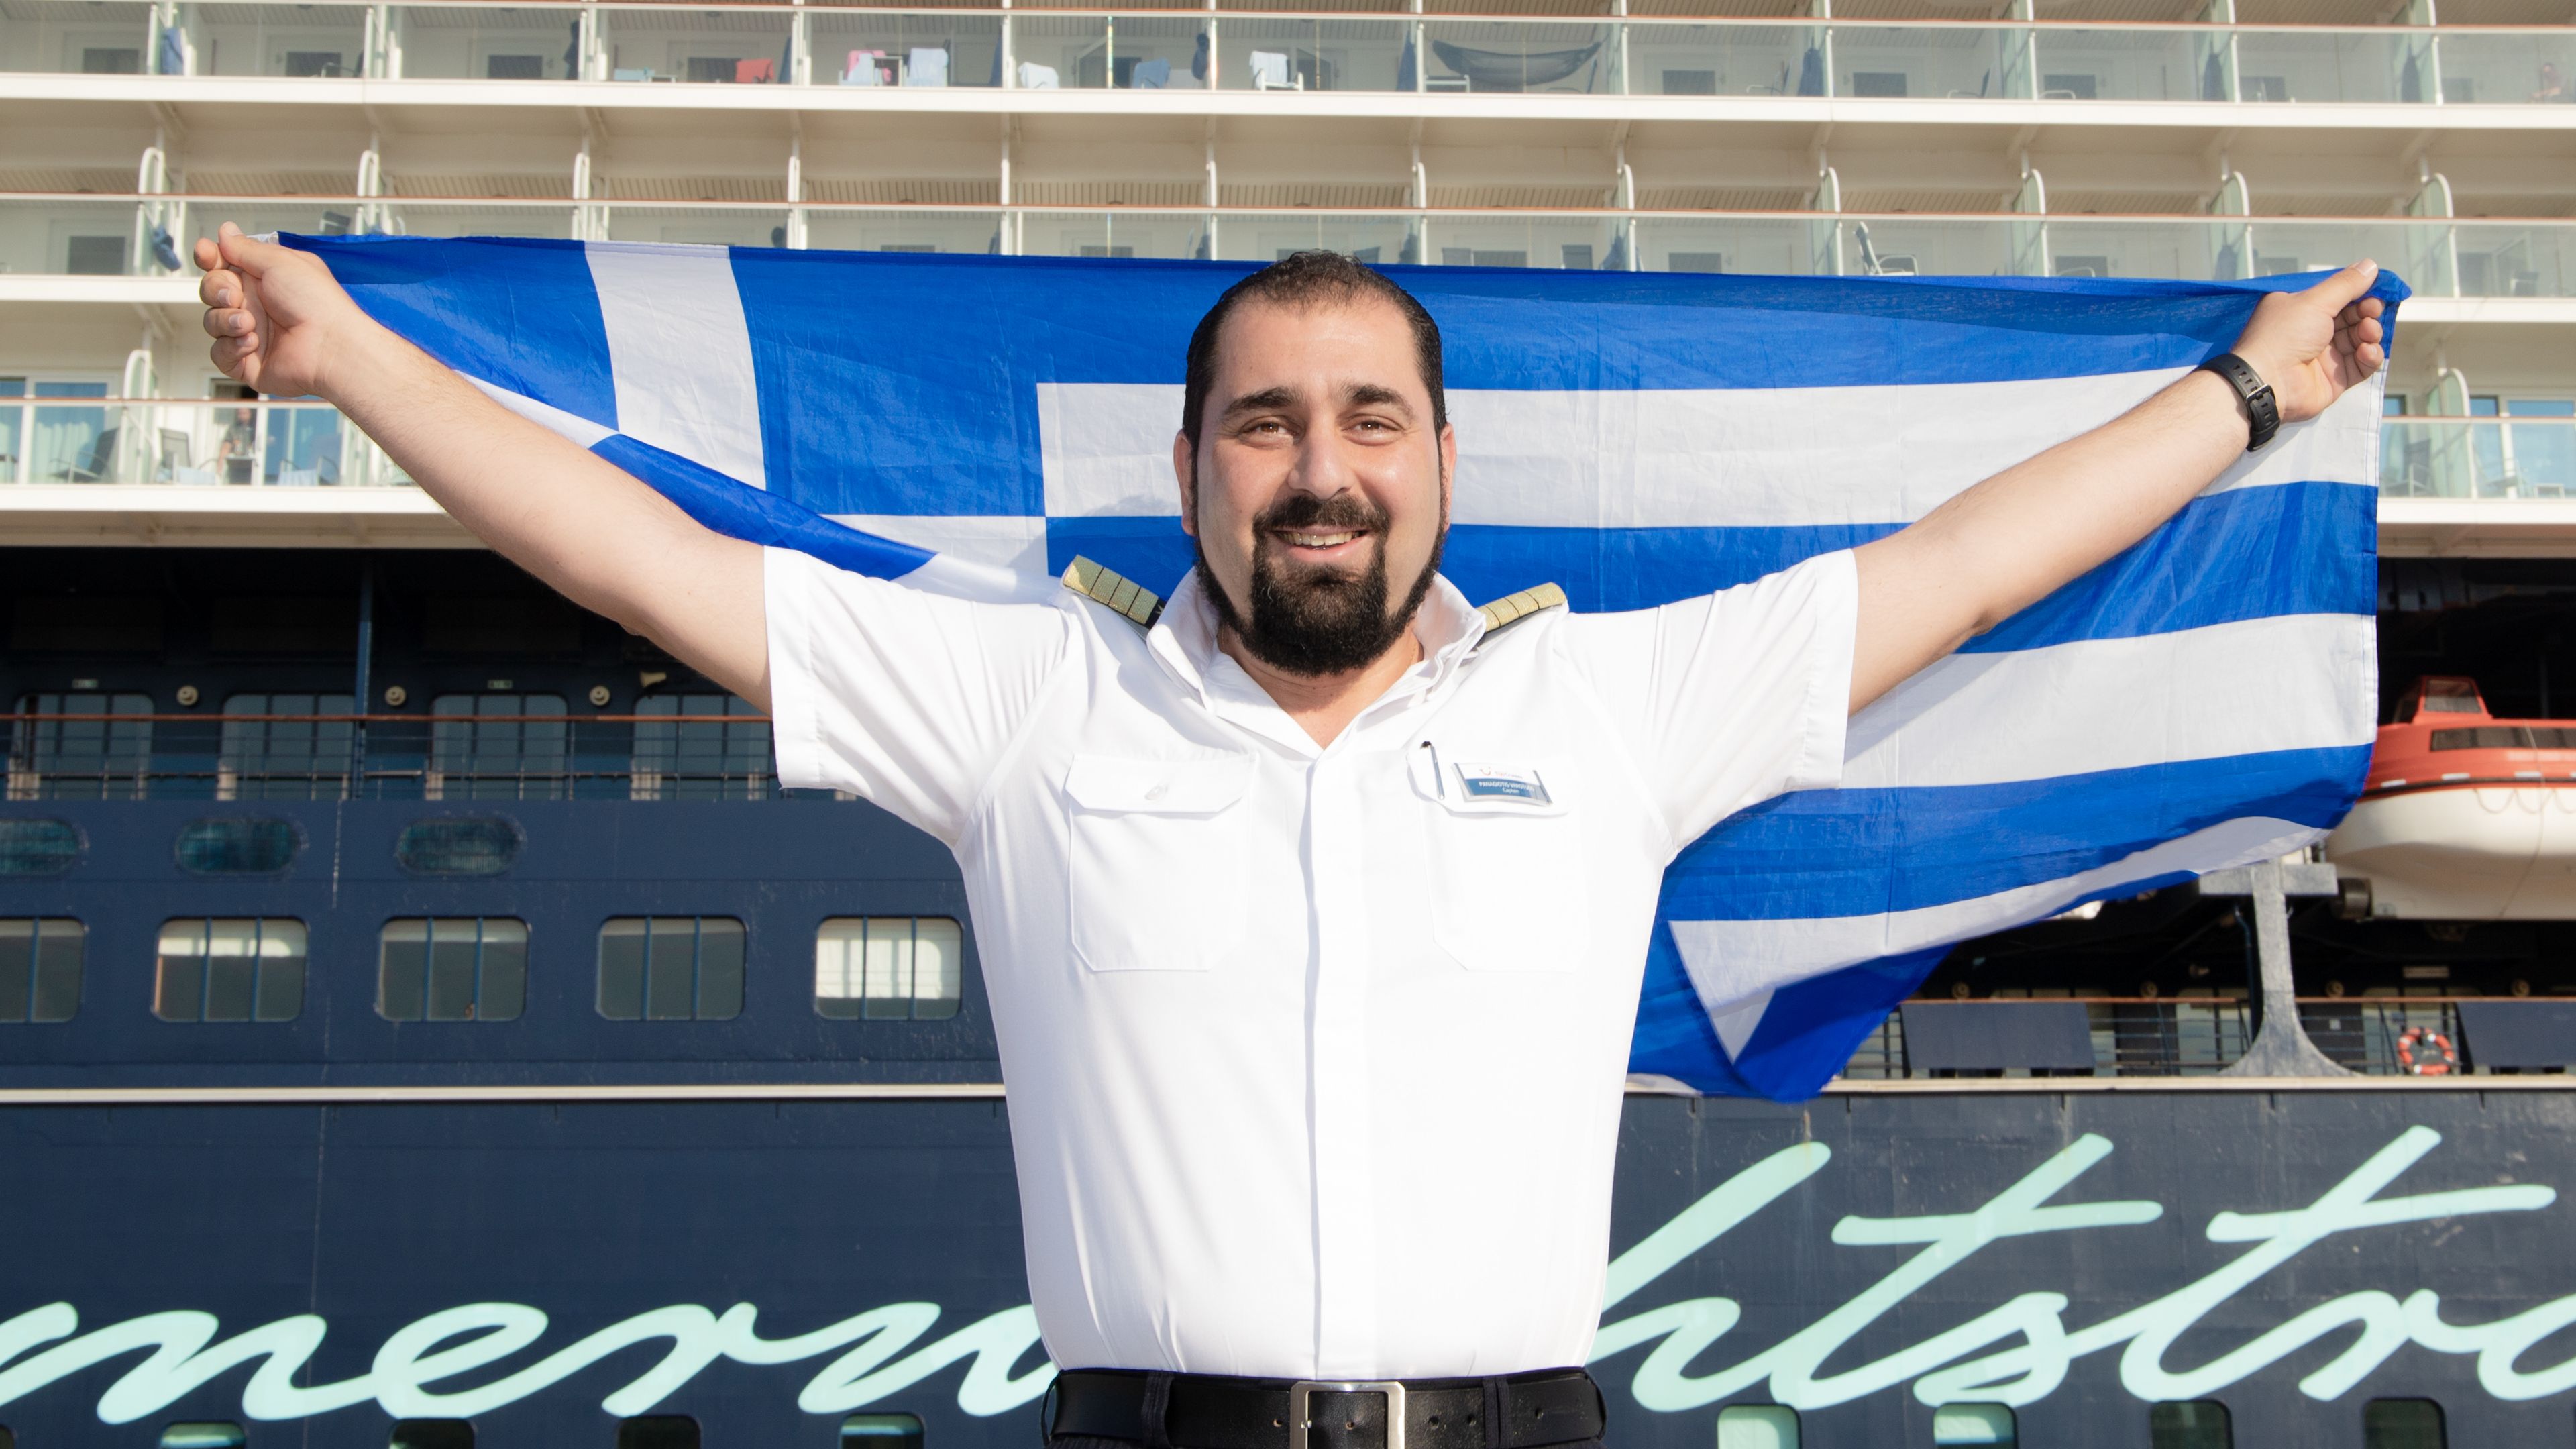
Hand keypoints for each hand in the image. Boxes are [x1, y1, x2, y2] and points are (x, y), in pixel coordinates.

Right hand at [195, 222, 372, 399]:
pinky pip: (219, 353)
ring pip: (212, 321)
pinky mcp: (248, 361)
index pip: (224, 264)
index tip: (206, 253)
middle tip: (234, 294)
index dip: (209, 257)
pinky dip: (231, 347)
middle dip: (216, 289)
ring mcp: (251, 333)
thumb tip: (226, 231)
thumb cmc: (318, 303)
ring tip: (248, 323)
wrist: (330, 347)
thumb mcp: (280, 262)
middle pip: (211, 290)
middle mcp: (256, 305)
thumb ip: (246, 249)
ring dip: (225, 319)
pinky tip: (252, 343)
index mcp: (264, 278)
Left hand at [2224, 258, 2387, 424]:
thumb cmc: (2282, 337)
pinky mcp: (2335, 378)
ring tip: (2368, 331)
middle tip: (2371, 310)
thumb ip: (2345, 284)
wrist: (2268, 381)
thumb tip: (2369, 266)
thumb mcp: (2315, 301)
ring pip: (2360, 340)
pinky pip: (2362, 365)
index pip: (2336, 296)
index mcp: (2300, 309)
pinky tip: (2367, 351)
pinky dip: (2370, 356)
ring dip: (2370, 333)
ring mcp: (2323, 356)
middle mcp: (2311, 331)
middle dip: (2367, 311)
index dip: (2358, 292)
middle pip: (2352, 317)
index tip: (2375, 288)